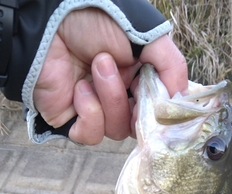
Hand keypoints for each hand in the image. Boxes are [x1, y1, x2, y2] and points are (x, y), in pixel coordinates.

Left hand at [33, 7, 187, 144]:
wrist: (51, 19)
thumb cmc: (97, 20)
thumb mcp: (149, 38)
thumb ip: (173, 68)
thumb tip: (180, 100)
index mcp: (137, 80)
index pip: (156, 112)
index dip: (158, 111)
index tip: (158, 100)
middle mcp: (118, 97)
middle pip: (138, 126)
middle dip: (133, 103)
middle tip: (128, 79)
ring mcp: (94, 110)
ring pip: (116, 131)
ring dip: (110, 98)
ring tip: (98, 65)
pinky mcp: (71, 120)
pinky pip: (90, 135)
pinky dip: (89, 113)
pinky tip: (80, 88)